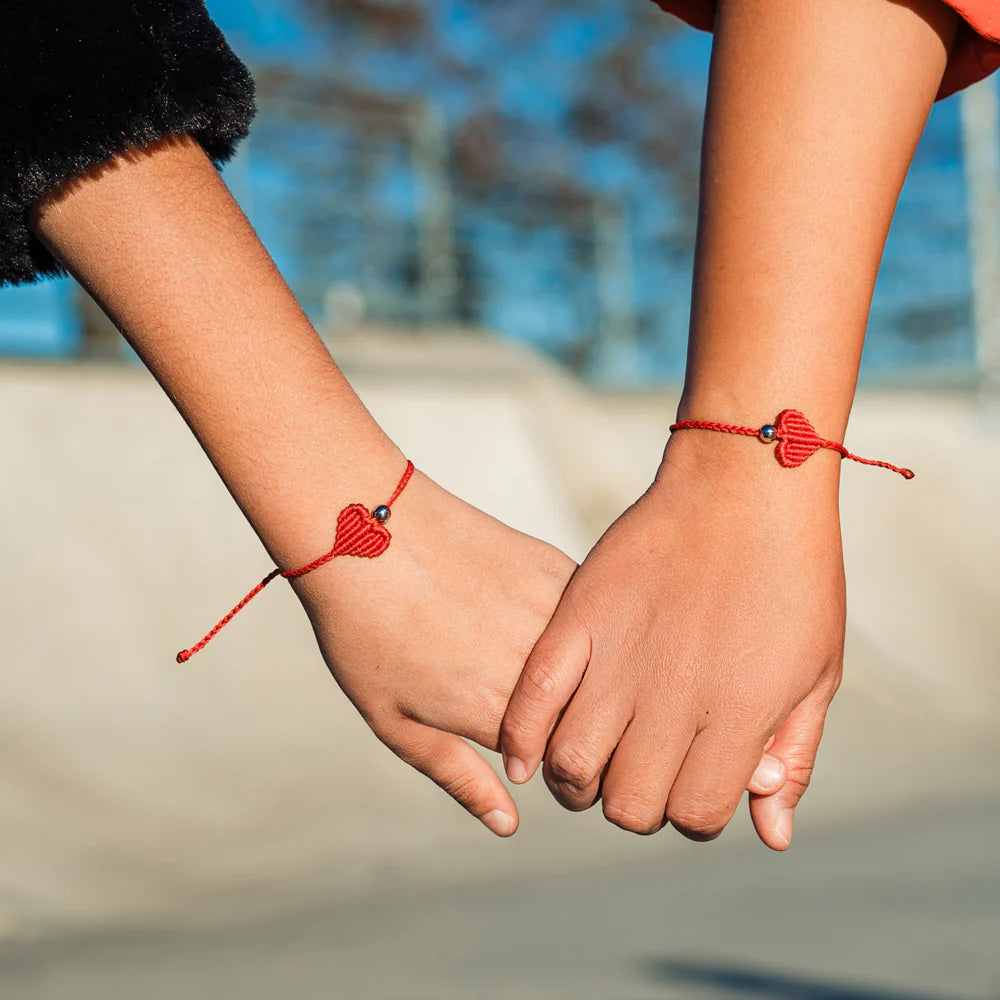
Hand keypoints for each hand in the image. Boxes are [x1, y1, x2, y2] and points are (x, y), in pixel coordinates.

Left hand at [290, 466, 575, 836]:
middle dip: (565, 717)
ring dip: (575, 668)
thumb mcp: (393, 720)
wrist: (366, 528)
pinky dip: (570, 623)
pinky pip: (584, 613)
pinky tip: (521, 608)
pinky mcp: (557, 568)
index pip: (556, 765)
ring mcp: (556, 614)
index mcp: (499, 715)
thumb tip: (509, 825)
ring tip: (512, 644)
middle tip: (509, 685)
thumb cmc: (365, 630)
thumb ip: (457, 776)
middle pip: (582, 716)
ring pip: (593, 663)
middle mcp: (541, 670)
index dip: (541, 759)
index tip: (521, 741)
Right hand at [500, 430, 843, 848]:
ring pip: (572, 763)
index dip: (696, 812)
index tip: (696, 781)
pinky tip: (524, 754)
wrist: (745, 485)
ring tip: (589, 757)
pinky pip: (533, 697)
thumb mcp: (818, 670)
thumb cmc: (796, 578)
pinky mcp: (578, 618)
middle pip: (629, 804)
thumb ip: (793, 755)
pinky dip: (522, 736)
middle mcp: (674, 696)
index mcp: (739, 713)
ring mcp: (620, 655)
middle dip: (637, 802)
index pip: (697, 814)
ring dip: (579, 778)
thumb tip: (771, 835)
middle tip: (641, 770)